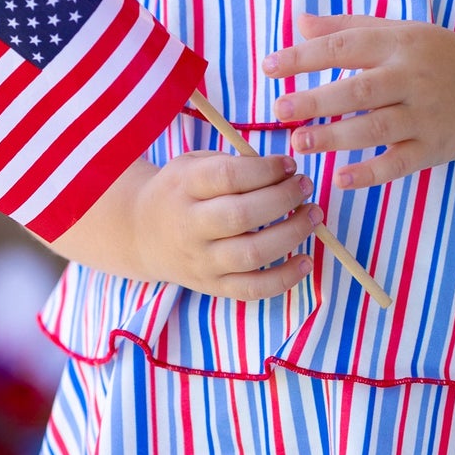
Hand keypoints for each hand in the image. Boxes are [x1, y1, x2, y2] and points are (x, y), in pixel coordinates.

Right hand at [131, 151, 322, 300]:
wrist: (141, 233)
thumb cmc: (180, 190)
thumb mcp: (193, 164)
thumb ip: (232, 164)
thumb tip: (283, 171)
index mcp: (185, 187)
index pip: (229, 177)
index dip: (266, 169)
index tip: (288, 165)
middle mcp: (190, 226)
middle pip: (242, 215)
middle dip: (284, 199)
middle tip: (305, 186)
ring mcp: (202, 261)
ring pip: (252, 254)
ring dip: (292, 234)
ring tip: (313, 215)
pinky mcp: (213, 286)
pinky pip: (252, 290)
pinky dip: (284, 279)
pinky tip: (305, 260)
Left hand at [262, 11, 454, 190]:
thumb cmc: (439, 57)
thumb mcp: (400, 32)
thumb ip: (348, 28)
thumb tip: (298, 22)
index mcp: (400, 44)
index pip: (346, 46)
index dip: (305, 56)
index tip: (269, 66)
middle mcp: (413, 78)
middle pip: (359, 90)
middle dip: (316, 101)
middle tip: (278, 111)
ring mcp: (425, 116)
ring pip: (375, 129)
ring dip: (335, 137)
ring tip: (299, 143)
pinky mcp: (434, 148)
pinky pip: (398, 164)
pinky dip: (370, 173)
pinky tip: (340, 177)